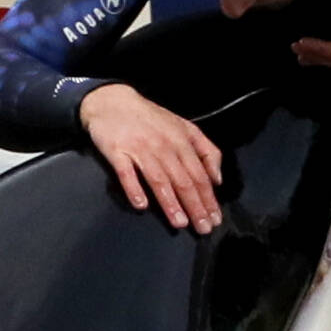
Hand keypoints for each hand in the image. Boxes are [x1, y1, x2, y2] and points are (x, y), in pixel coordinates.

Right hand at [78, 83, 227, 232]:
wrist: (113, 101)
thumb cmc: (151, 119)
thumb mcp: (185, 128)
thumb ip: (206, 151)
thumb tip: (217, 179)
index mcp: (182, 141)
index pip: (199, 175)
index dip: (208, 199)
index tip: (215, 219)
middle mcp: (163, 146)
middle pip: (182, 180)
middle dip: (195, 206)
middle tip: (203, 228)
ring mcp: (140, 148)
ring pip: (159, 179)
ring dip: (170, 202)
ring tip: (180, 223)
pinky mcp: (117, 151)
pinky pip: (126, 173)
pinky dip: (134, 189)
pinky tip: (141, 205)